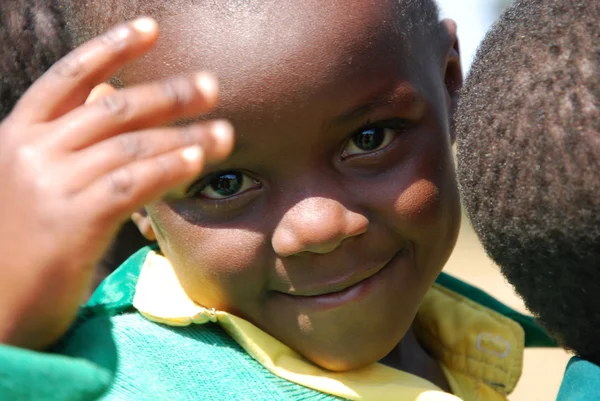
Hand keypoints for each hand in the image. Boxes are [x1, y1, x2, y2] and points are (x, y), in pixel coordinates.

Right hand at [0, 18, 232, 349]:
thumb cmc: (24, 244)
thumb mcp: (35, 181)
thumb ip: (70, 146)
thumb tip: (114, 108)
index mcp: (19, 134)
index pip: (70, 77)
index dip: (112, 48)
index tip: (152, 29)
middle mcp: (32, 150)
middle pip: (114, 108)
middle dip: (169, 94)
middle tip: (212, 86)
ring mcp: (50, 183)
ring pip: (131, 145)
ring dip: (185, 136)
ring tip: (226, 133)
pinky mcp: (72, 220)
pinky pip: (133, 182)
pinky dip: (168, 168)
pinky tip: (197, 160)